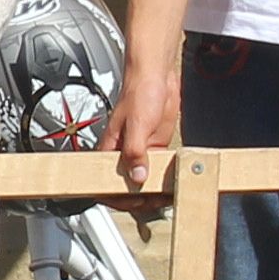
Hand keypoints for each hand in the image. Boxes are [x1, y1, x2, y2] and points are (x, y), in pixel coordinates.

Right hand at [109, 68, 180, 195]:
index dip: (117, 197)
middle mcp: (124, 152)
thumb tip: (137, 175)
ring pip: (142, 180)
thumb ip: (135, 151)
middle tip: (154, 203)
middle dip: (139, 199)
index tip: (132, 202)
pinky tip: (173, 185)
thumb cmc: (139, 91)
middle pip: (126, 186)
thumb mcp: (137, 122)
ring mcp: (141, 151)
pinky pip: (157, 170)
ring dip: (153, 192)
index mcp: (111, 148)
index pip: (106, 181)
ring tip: (165, 198)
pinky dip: (164, 180)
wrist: (157, 76)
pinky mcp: (155, 148)